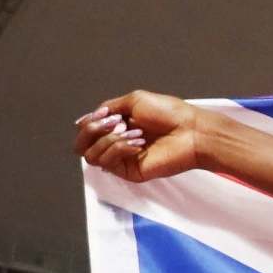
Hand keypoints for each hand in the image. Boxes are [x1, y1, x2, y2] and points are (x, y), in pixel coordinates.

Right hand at [71, 90, 206, 182]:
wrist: (190, 130)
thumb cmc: (169, 114)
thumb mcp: (134, 101)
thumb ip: (107, 108)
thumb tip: (83, 120)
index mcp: (117, 127)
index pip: (86, 131)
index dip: (89, 122)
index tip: (107, 115)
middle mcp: (116, 144)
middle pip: (81, 146)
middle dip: (92, 131)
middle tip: (115, 124)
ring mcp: (122, 160)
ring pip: (91, 155)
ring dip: (109, 139)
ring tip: (134, 133)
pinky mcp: (130, 172)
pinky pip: (107, 162)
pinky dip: (118, 148)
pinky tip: (137, 144)